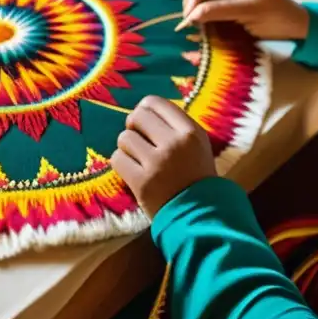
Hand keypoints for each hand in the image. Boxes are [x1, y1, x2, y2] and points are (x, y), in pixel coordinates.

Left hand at [110, 95, 216, 218]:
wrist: (199, 215)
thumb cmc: (196, 177)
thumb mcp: (198, 145)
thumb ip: (175, 125)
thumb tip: (144, 109)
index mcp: (191, 131)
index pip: (155, 103)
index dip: (144, 110)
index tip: (145, 123)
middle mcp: (174, 143)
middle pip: (137, 116)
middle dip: (134, 127)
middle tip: (139, 140)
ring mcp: (157, 162)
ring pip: (124, 138)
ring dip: (127, 148)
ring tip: (139, 159)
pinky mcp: (141, 182)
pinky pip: (117, 159)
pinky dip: (122, 164)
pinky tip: (133, 171)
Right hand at [181, 0, 309, 39]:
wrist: (294, 27)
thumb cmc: (277, 14)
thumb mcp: (248, 11)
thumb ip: (219, 10)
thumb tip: (192, 15)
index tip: (189, 13)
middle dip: (193, 2)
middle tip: (189, 22)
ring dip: (196, 10)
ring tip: (195, 26)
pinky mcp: (226, 2)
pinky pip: (207, 7)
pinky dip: (203, 16)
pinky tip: (201, 26)